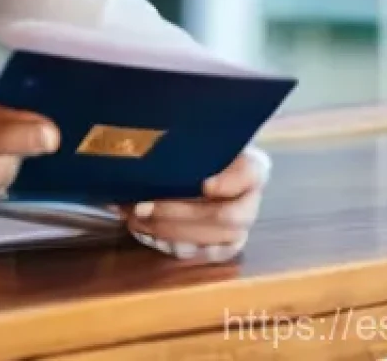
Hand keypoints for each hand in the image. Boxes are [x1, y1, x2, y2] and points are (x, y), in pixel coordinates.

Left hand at [118, 146, 270, 260]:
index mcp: (252, 166)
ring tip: (134, 216)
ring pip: (210, 242)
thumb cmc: (190, 142)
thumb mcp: (192, 132)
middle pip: (226, 217)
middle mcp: (251, 201)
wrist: (193, 161)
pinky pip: (197, 253)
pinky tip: (142, 229)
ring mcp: (239, 229)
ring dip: (167, 231)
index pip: (251, 174)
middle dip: (179, 214)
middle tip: (143, 206)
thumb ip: (184, 139)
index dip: (231, 182)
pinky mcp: (220, 248)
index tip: (205, 184)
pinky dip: (166, 243)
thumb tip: (153, 140)